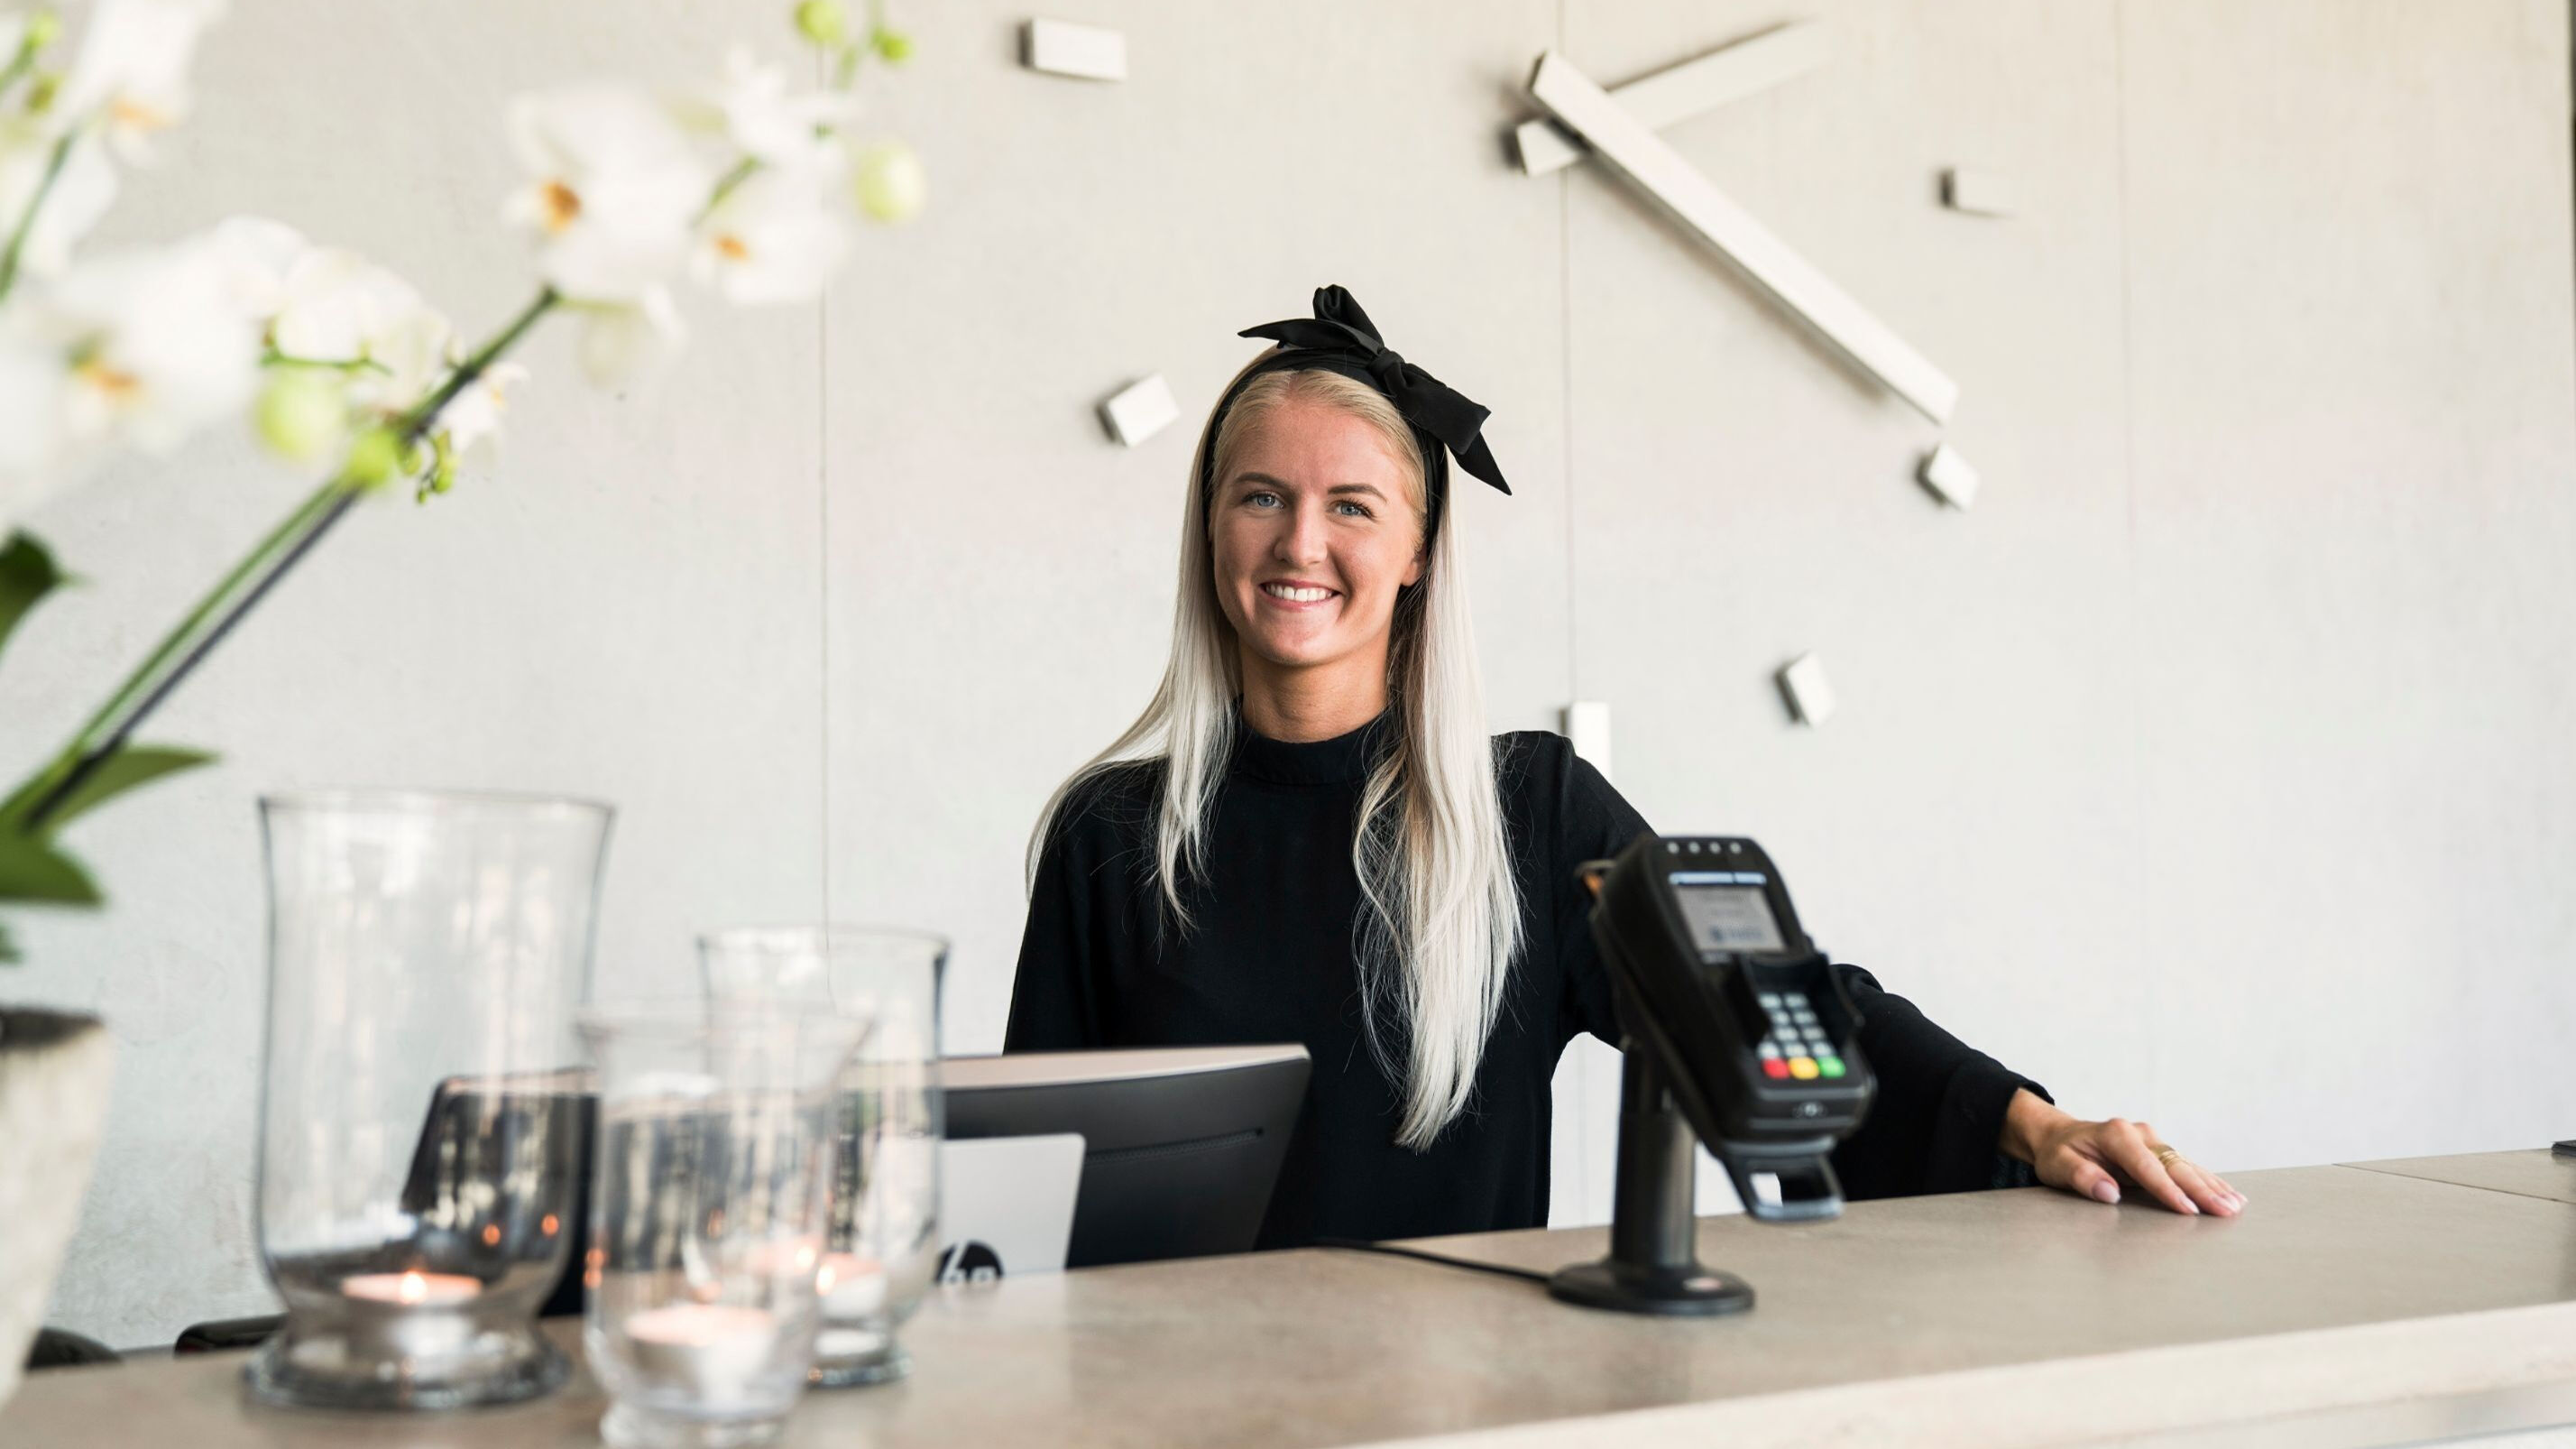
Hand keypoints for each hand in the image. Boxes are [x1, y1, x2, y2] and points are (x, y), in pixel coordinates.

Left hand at [1999, 1089, 2245, 1216]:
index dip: (2166, 1189)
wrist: (2059, 1136)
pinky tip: (2229, 1194)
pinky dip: (2208, 1181)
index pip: (2146, 1166)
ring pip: (2187, 1166)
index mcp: (2116, 1134)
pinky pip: (2187, 1167)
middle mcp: (2140, 1134)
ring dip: (2212, 1186)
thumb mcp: (2058, 1166)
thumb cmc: (2059, 1154)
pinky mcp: (2160, 1150)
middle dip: (2201, 1190)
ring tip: (2235, 1206)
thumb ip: (2082, 1177)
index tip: (2186, 1209)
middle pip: (2175, 1165)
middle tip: (2225, 1211)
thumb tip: (2110, 1193)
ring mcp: (2153, 1140)